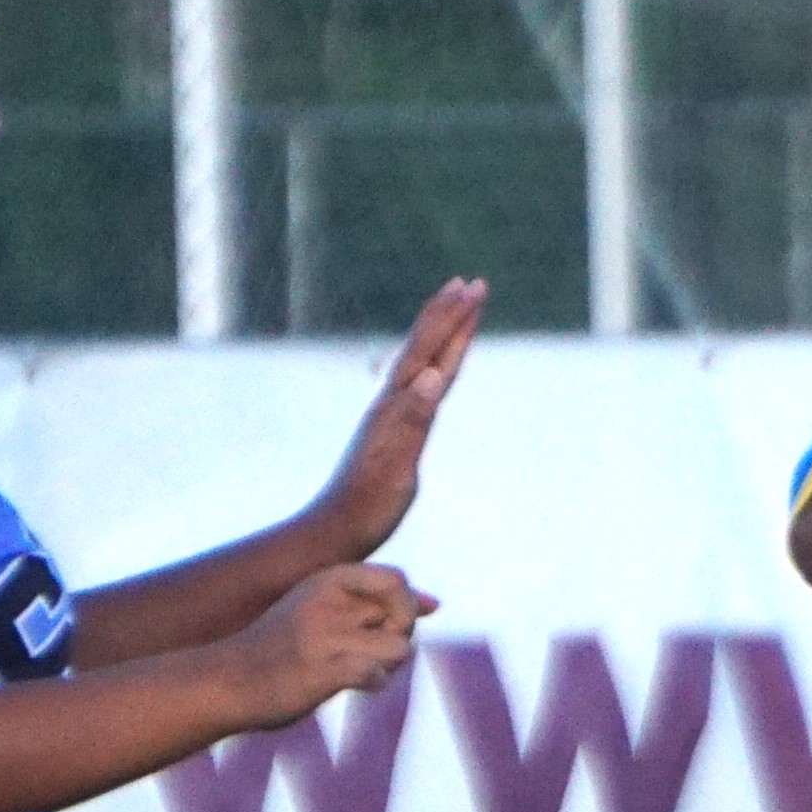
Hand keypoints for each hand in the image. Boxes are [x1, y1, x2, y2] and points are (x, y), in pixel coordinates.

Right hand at [224, 559, 433, 725]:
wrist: (229, 682)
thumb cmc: (284, 649)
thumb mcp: (328, 610)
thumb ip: (381, 603)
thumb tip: (436, 603)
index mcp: (326, 580)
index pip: (396, 579)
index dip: (404, 606)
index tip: (385, 626)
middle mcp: (327, 602)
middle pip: (404, 615)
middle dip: (399, 638)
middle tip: (373, 654)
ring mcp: (324, 636)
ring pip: (401, 647)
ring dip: (390, 666)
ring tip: (362, 672)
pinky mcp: (322, 670)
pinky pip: (377, 672)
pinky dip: (375, 683)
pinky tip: (356, 686)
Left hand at [308, 278, 485, 560]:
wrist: (336, 529)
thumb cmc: (368, 503)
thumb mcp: (397, 463)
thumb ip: (414, 418)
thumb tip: (434, 376)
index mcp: (397, 405)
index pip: (430, 351)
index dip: (454, 320)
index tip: (475, 288)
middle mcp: (393, 402)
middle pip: (425, 347)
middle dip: (450, 314)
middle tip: (472, 282)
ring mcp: (392, 414)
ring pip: (422, 361)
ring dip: (441, 334)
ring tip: (456, 310)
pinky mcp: (394, 430)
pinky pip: (420, 383)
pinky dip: (434, 364)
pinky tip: (435, 366)